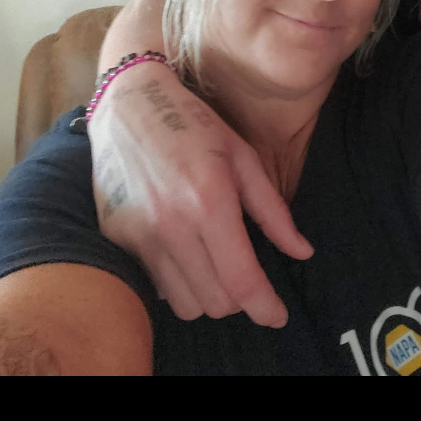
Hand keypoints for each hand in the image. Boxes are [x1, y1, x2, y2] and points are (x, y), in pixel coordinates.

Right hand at [88, 63, 312, 326]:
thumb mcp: (243, 157)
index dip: (265, 307)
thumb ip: (273, 211)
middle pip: (215, 302)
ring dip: (207, 294)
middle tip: (246, 275)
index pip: (242, 281)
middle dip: (239, 298)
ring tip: (214, 263)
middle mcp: (172, 225)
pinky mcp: (118, 239)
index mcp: (209, 201)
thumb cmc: (193, 124)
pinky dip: (177, 280)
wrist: (128, 104)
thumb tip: (303, 252)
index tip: (278, 316)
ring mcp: (140, 235)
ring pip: (184, 304)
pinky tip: (185, 251)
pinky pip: (156, 284)